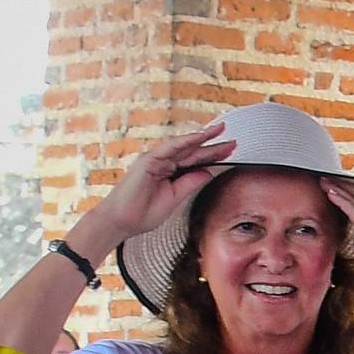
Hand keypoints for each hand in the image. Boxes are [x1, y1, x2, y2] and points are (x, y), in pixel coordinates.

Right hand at [82, 121, 234, 252]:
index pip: (195, 160)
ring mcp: (154, 160)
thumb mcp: (175, 197)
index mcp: (169, 172)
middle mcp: (162, 162)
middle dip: (212, 144)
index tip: (231, 151)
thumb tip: (208, 172)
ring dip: (200, 137)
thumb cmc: (142, 213)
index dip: (213, 155)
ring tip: (218, 131)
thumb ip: (190, 183)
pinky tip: (198, 138)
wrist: (121, 222)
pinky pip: (168, 148)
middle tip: (232, 139)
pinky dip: (183, 142)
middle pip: (192, 151)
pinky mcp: (147, 161)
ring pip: (182, 146)